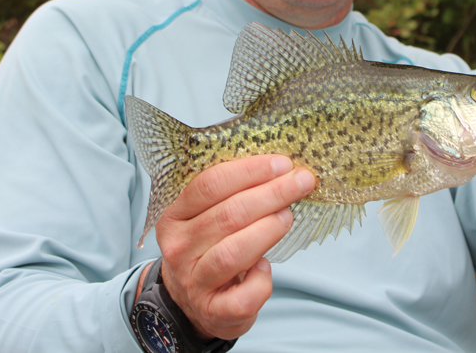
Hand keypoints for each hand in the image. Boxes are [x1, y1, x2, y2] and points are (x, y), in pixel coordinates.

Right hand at [143, 154, 315, 339]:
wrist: (192, 304)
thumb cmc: (208, 251)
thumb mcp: (206, 218)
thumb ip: (231, 195)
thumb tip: (280, 170)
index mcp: (174, 217)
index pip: (209, 185)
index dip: (250, 171)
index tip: (282, 164)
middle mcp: (179, 249)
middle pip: (227, 215)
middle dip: (271, 194)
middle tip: (300, 182)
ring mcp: (194, 282)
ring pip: (232, 253)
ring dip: (267, 230)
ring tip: (288, 216)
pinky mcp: (214, 312)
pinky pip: (243, 297)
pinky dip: (261, 281)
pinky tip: (266, 266)